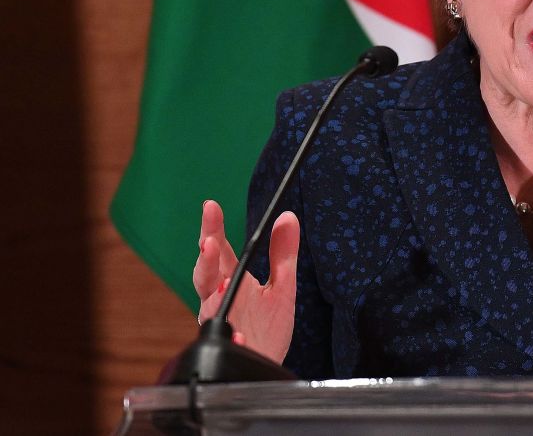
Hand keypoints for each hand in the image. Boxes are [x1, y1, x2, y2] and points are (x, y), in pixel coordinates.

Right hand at [192, 199, 298, 364]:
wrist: (268, 366)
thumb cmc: (268, 329)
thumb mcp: (282, 285)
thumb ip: (283, 252)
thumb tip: (287, 217)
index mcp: (229, 281)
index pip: (217, 251)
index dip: (213, 228)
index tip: (211, 206)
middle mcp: (219, 301)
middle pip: (205, 274)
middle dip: (206, 257)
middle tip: (209, 241)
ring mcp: (220, 325)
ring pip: (208, 307)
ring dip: (214, 294)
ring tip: (225, 280)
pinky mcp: (229, 350)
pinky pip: (227, 344)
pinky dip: (233, 338)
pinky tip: (240, 334)